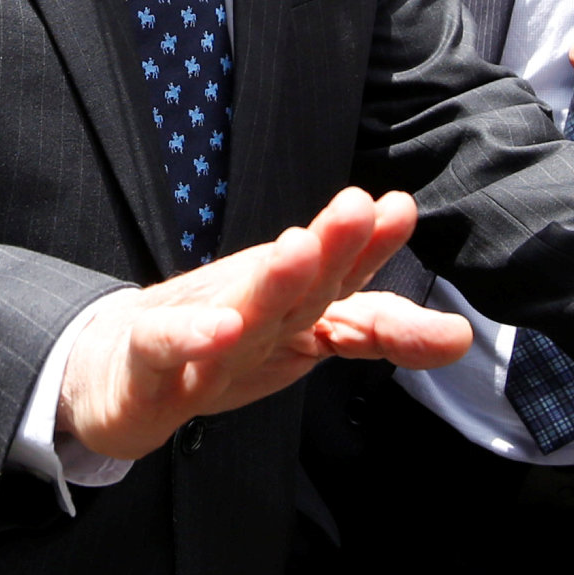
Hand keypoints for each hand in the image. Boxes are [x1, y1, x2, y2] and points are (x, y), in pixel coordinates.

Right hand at [60, 187, 474, 463]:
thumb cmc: (216, 343)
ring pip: (240, 309)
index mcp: (289, 306)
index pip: (341, 280)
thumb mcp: (301, 338)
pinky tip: (220, 326)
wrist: (112, 368)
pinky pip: (168, 348)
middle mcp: (249, 310)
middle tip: (360, 207)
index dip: (371, 250)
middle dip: (330, 248)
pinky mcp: (146, 359)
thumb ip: (376, 330)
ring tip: (298, 250)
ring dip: (270, 280)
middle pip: (296, 284)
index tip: (399, 210)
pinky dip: (191, 337)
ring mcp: (198, 333)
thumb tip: (460, 335)